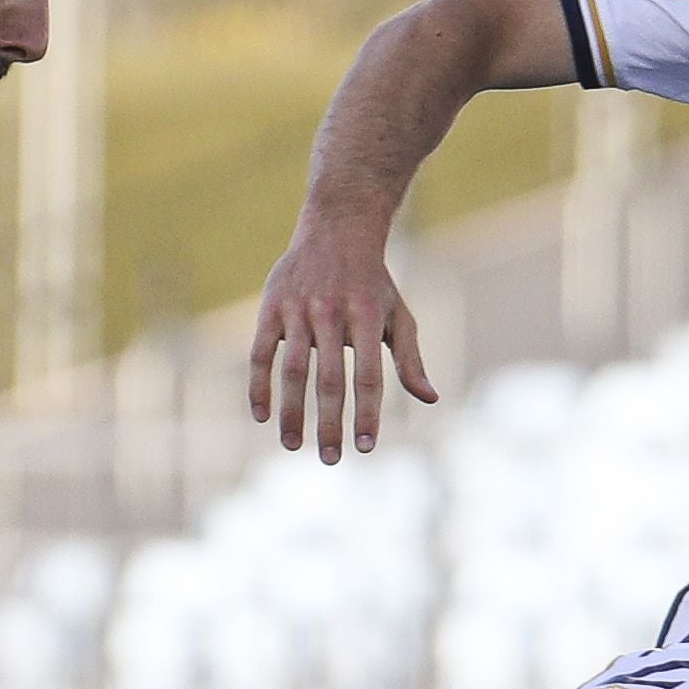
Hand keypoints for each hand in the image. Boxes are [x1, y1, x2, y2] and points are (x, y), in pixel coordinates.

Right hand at [249, 223, 437, 463]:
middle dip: (330, 423)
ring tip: (293, 445)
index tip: (366, 448)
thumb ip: (411, 359)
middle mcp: (333, 314)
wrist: (337, 228)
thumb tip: (430, 399)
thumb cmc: (374, 284)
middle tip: (330, 460)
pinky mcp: (271, 307)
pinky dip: (258, 385)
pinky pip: (260, 352)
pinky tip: (261, 416)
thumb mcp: (400, 316)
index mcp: (368, 318)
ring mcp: (299, 310)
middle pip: (330, 379)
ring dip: (291, 412)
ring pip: (292, 370)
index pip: (369, 376)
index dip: (367, 414)